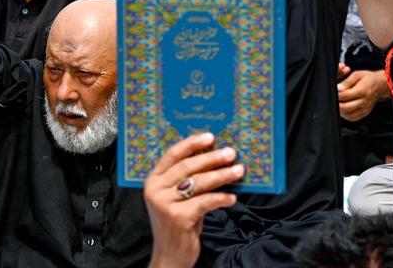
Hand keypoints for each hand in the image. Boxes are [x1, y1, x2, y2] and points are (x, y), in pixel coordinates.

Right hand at [144, 134, 240, 267]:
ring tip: (239, 171)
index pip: (172, 154)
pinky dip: (221, 198)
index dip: (192, 143)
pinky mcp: (177, 217)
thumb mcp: (180, 197)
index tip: (211, 136)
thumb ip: (189, 178)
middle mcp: (155, 190)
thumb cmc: (180, 221)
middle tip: (231, 153)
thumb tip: (216, 155)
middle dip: (212, 158)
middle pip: (188, 167)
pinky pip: (206, 201)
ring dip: (222, 175)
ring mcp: (165, 204)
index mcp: (153, 180)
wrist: (170, 255)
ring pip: (199, 182)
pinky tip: (232, 198)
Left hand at [337, 67, 388, 121]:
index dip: (336, 94)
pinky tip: (344, 108)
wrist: (379, 85)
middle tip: (334, 99)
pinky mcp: (364, 113)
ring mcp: (365, 109)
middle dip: (337, 104)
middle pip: (345, 108)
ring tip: (339, 103)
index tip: (333, 91)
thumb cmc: (368, 79)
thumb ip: (346, 82)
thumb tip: (338, 88)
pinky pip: (352, 118)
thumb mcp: (357, 75)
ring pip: (348, 115)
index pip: (345, 96)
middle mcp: (364, 101)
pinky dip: (346, 114)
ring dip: (341, 110)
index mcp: (362, 90)